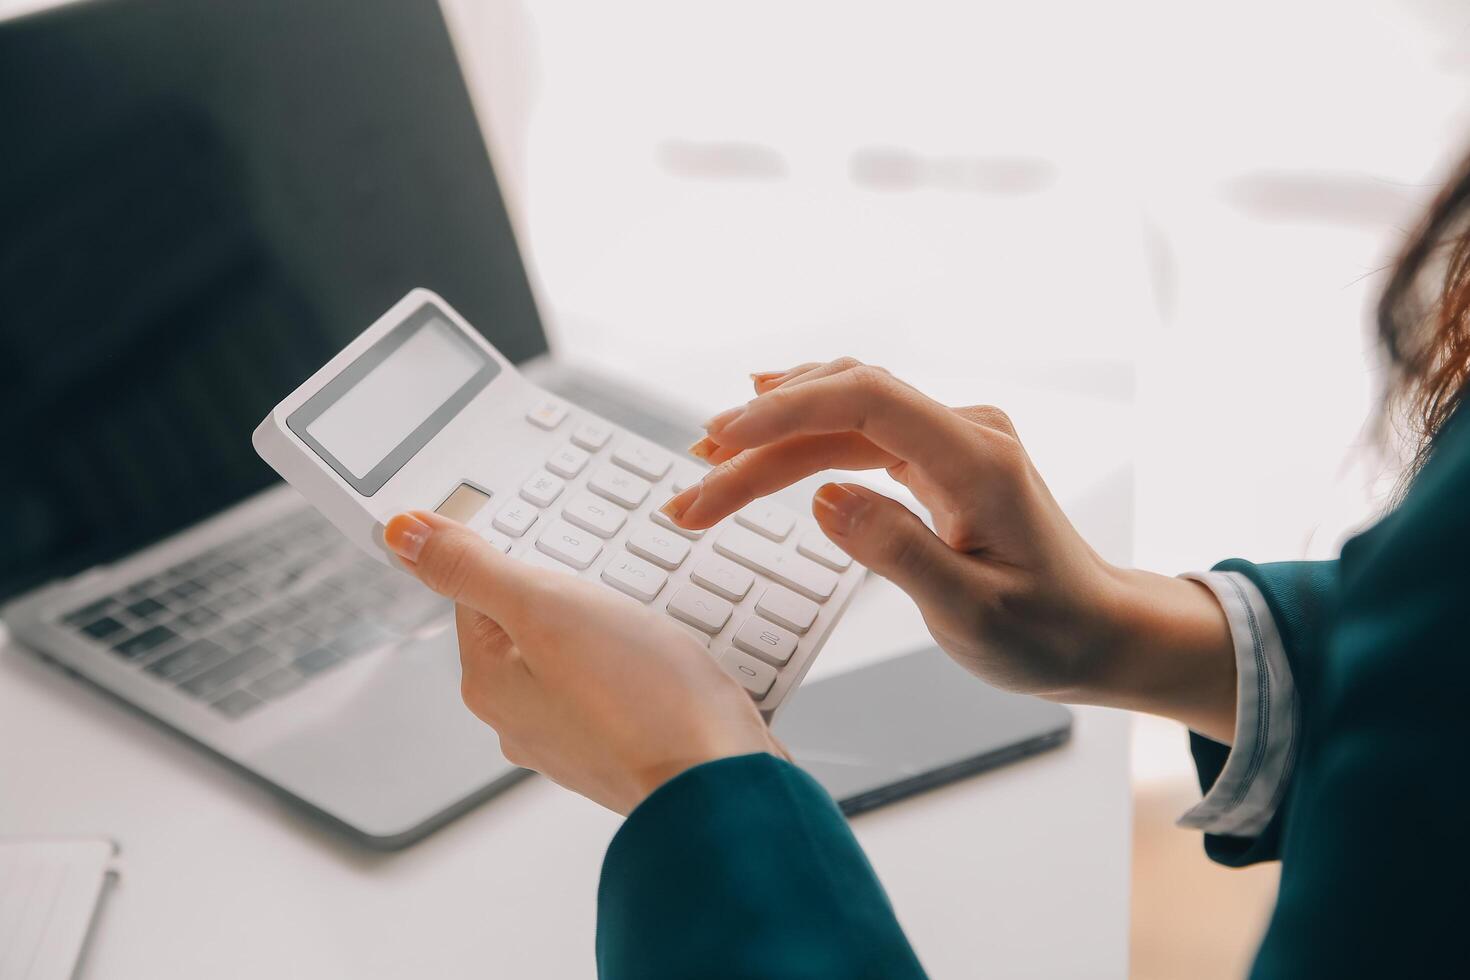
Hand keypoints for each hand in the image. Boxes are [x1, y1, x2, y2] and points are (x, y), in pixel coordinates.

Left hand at [382, 511, 785, 813]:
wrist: (720, 780)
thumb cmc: (641, 701)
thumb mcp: (546, 607)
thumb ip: (473, 568)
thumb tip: (402, 533)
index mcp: (488, 682)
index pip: (479, 588)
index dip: (524, 556)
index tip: (564, 551)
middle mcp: (519, 716)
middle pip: (531, 619)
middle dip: (572, 592)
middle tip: (613, 590)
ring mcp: (571, 736)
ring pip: (578, 650)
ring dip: (610, 626)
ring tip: (646, 626)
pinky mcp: (621, 744)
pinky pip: (618, 682)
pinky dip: (639, 661)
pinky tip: (666, 661)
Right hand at [664, 358, 1236, 740]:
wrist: (1098, 631)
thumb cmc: (1047, 631)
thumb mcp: (972, 613)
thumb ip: (897, 553)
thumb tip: (823, 499)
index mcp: (977, 459)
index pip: (867, 400)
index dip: (786, 409)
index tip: (722, 442)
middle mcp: (964, 431)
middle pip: (841, 403)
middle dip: (759, 436)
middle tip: (694, 483)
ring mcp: (951, 438)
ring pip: (841, 415)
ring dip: (771, 438)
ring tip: (707, 470)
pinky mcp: (938, 457)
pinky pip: (857, 431)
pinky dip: (801, 441)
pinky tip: (760, 437)